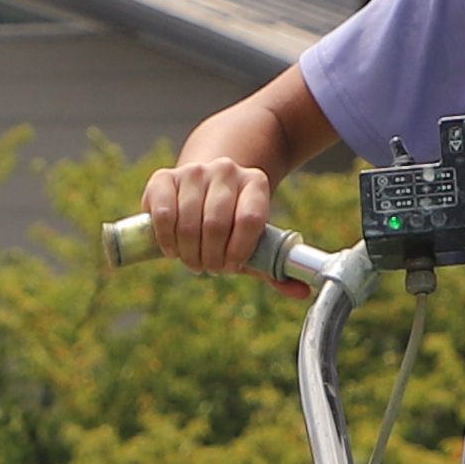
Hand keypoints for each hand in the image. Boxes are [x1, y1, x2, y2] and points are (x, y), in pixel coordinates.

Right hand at [141, 151, 279, 274]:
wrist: (204, 185)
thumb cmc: (231, 222)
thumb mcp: (254, 240)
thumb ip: (275, 266)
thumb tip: (301, 292)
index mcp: (255, 183)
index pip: (250, 220)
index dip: (239, 251)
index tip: (232, 266)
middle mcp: (226, 171)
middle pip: (217, 224)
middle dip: (212, 258)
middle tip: (210, 268)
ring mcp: (194, 171)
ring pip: (189, 223)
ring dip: (189, 253)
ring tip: (194, 260)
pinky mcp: (163, 178)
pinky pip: (163, 215)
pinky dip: (167, 240)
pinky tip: (173, 249)